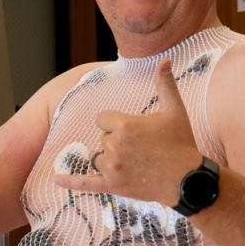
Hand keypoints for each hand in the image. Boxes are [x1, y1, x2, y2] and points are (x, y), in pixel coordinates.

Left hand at [54, 58, 199, 204]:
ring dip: (111, 159)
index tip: (134, 130)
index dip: (116, 123)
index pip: (102, 119)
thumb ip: (165, 84)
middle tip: (141, 149)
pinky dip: (70, 181)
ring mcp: (112, 167)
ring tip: (135, 162)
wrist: (188, 180)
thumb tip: (164, 60)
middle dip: (117, 142)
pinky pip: (84, 182)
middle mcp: (114, 146)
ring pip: (98, 157)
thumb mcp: (175, 110)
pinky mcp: (112, 185)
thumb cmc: (182, 143)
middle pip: (102, 138)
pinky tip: (56, 179)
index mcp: (124, 125)